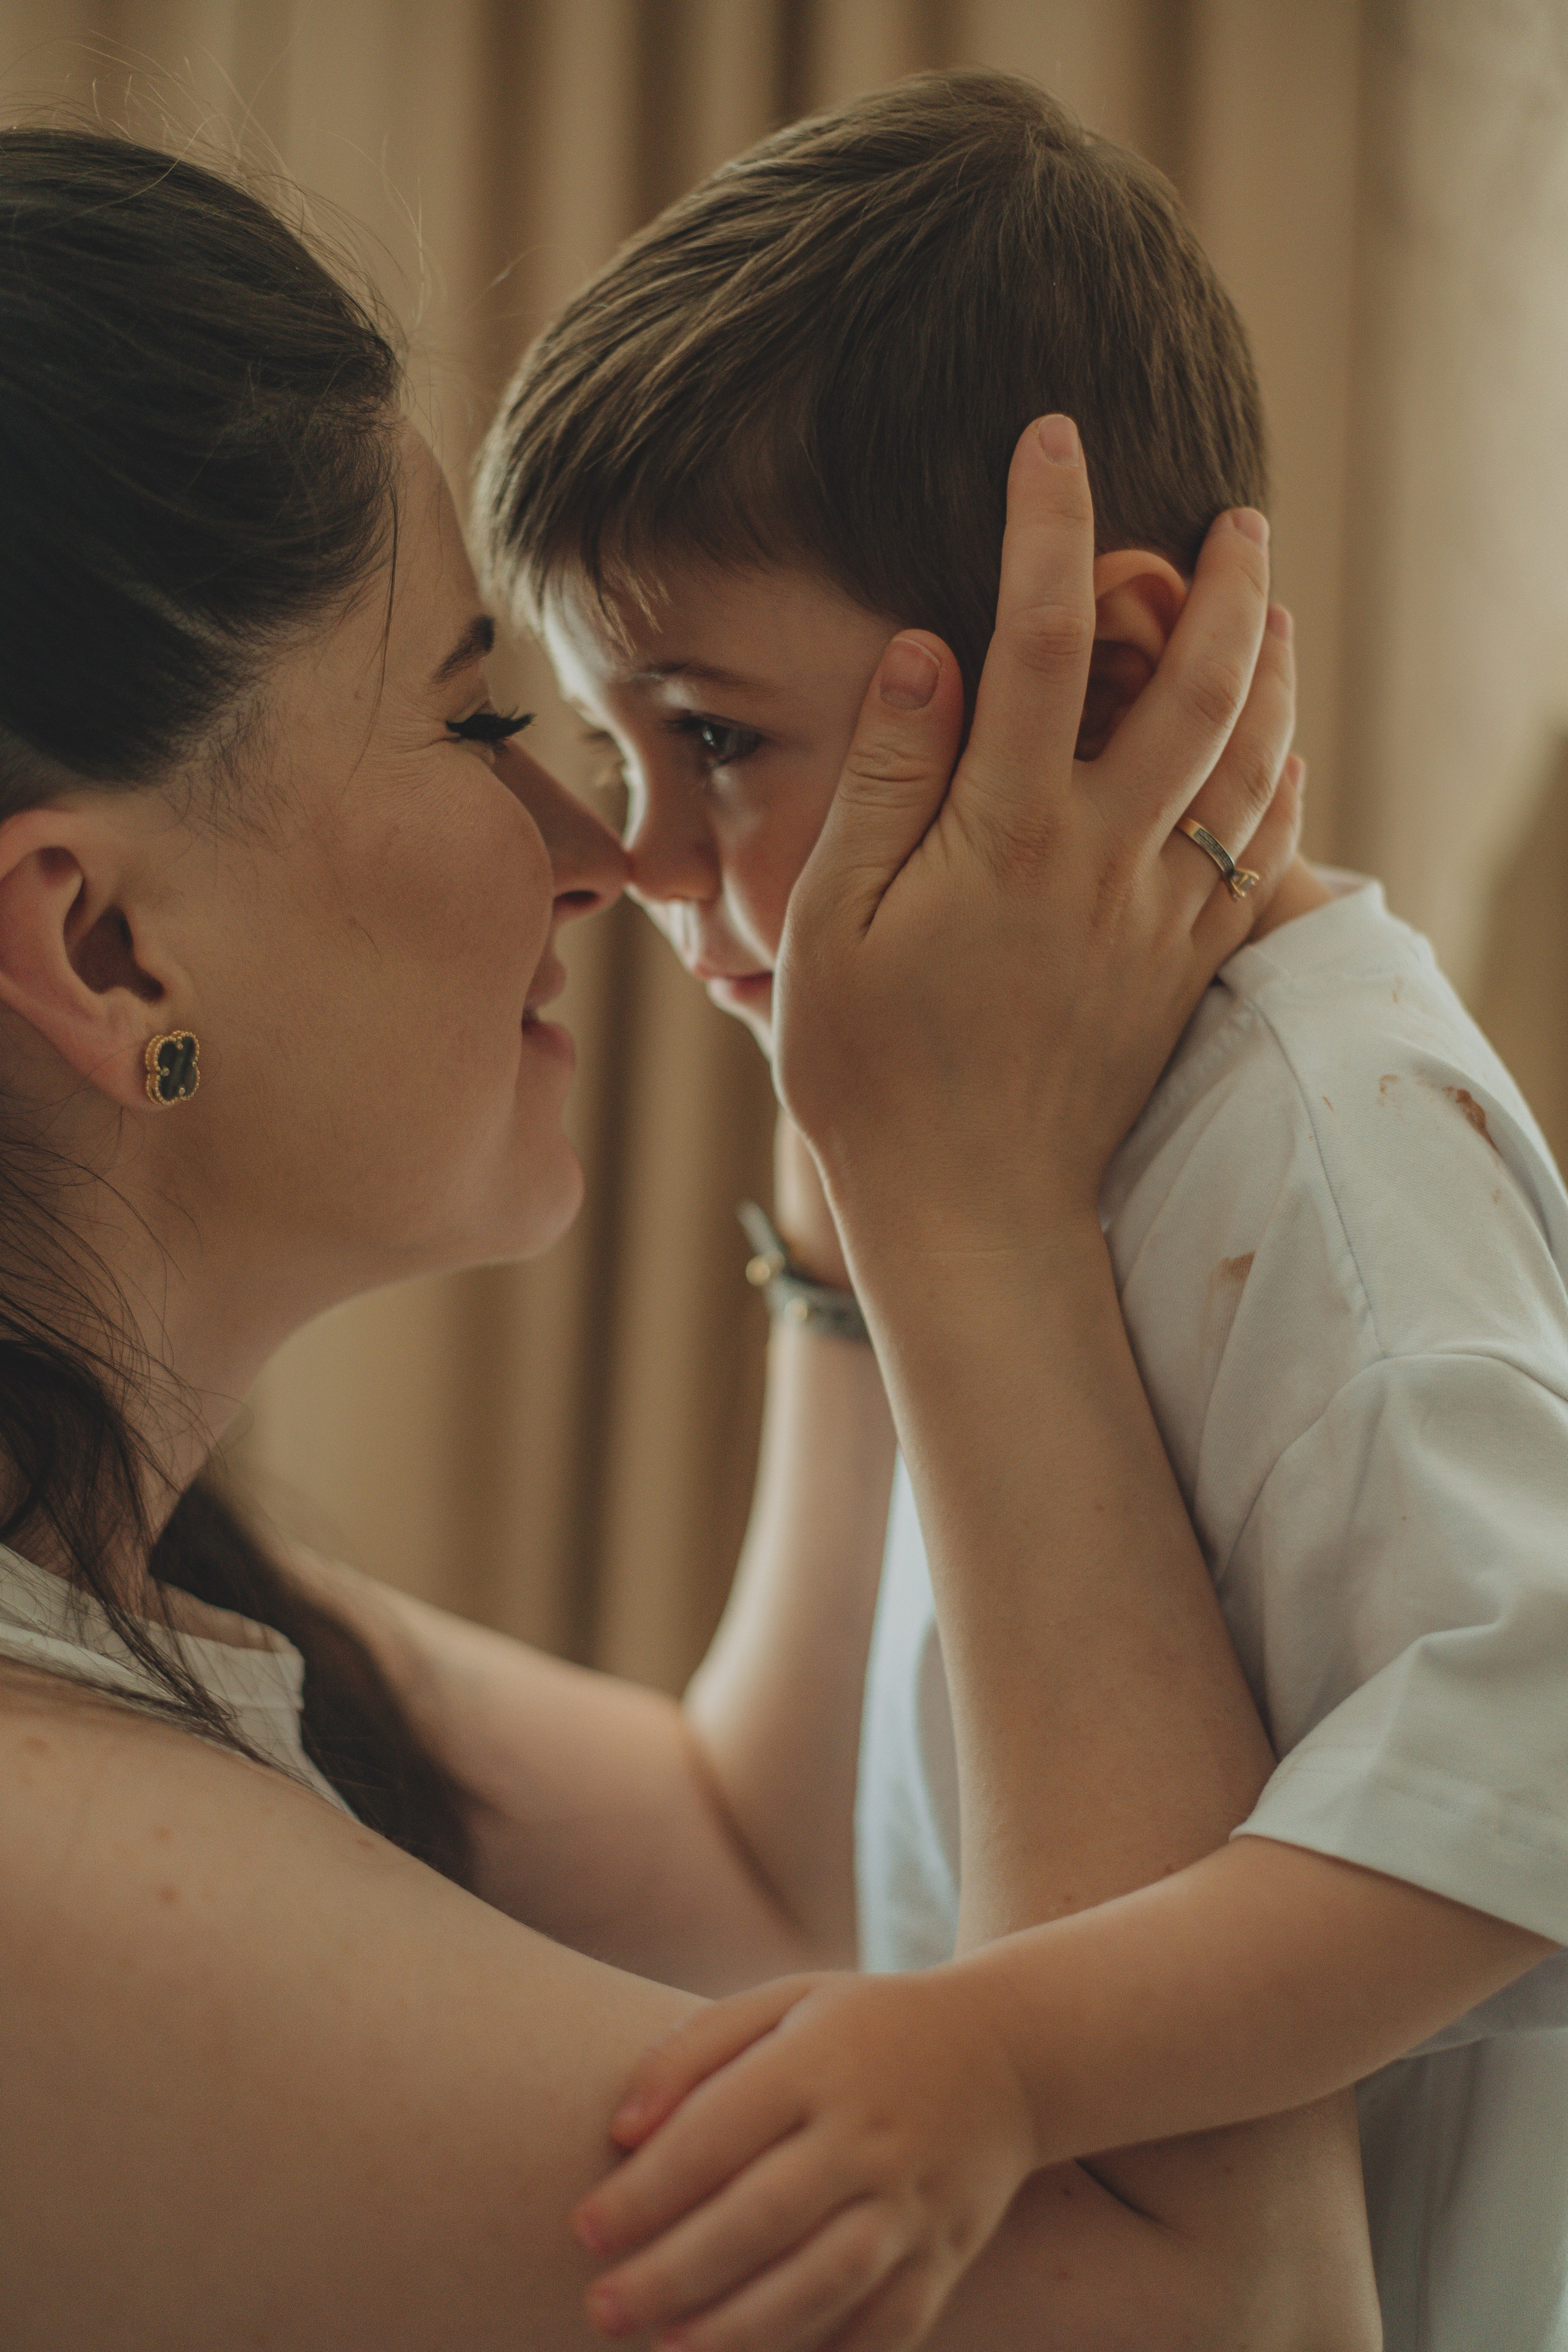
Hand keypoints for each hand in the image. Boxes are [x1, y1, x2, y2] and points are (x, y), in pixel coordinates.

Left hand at [573, 1969, 1036, 2351]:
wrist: (1006, 2053)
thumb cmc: (862, 2029)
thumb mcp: (784, 2000)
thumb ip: (695, 2049)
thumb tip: (619, 2129)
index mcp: (820, 2058)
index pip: (719, 2130)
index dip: (646, 2188)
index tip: (583, 2230)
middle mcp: (869, 2131)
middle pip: (765, 2216)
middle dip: (675, 2273)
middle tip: (602, 2310)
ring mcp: (915, 2199)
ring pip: (826, 2281)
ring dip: (742, 2330)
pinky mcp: (948, 2253)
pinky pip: (890, 2325)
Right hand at [774, 414, 1302, 1268]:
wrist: (970, 1209)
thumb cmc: (870, 1072)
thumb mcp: (833, 924)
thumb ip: (885, 780)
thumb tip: (926, 647)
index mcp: (1007, 837)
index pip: (1039, 640)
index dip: (1049, 526)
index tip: (1052, 439)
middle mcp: (1105, 864)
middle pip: (1194, 691)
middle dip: (1221, 586)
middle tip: (1237, 513)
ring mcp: (1160, 922)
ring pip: (1252, 769)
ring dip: (1272, 675)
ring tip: (1274, 606)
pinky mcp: (1186, 976)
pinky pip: (1264, 861)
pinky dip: (1284, 788)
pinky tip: (1284, 751)